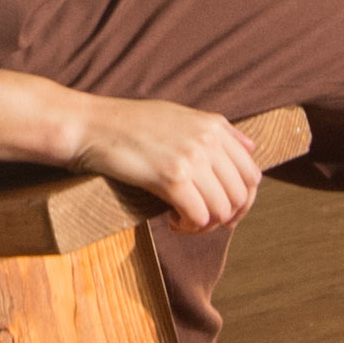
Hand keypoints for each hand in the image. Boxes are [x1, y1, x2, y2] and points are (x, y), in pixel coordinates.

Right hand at [65, 93, 262, 230]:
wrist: (91, 125)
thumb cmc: (130, 124)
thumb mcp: (180, 115)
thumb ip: (218, 130)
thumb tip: (252, 147)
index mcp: (214, 125)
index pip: (252, 173)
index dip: (244, 201)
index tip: (225, 211)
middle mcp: (208, 140)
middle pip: (241, 195)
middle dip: (227, 217)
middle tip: (203, 222)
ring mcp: (191, 158)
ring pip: (222, 210)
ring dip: (205, 225)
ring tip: (184, 222)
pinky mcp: (171, 177)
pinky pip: (199, 216)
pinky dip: (189, 227)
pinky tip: (173, 222)